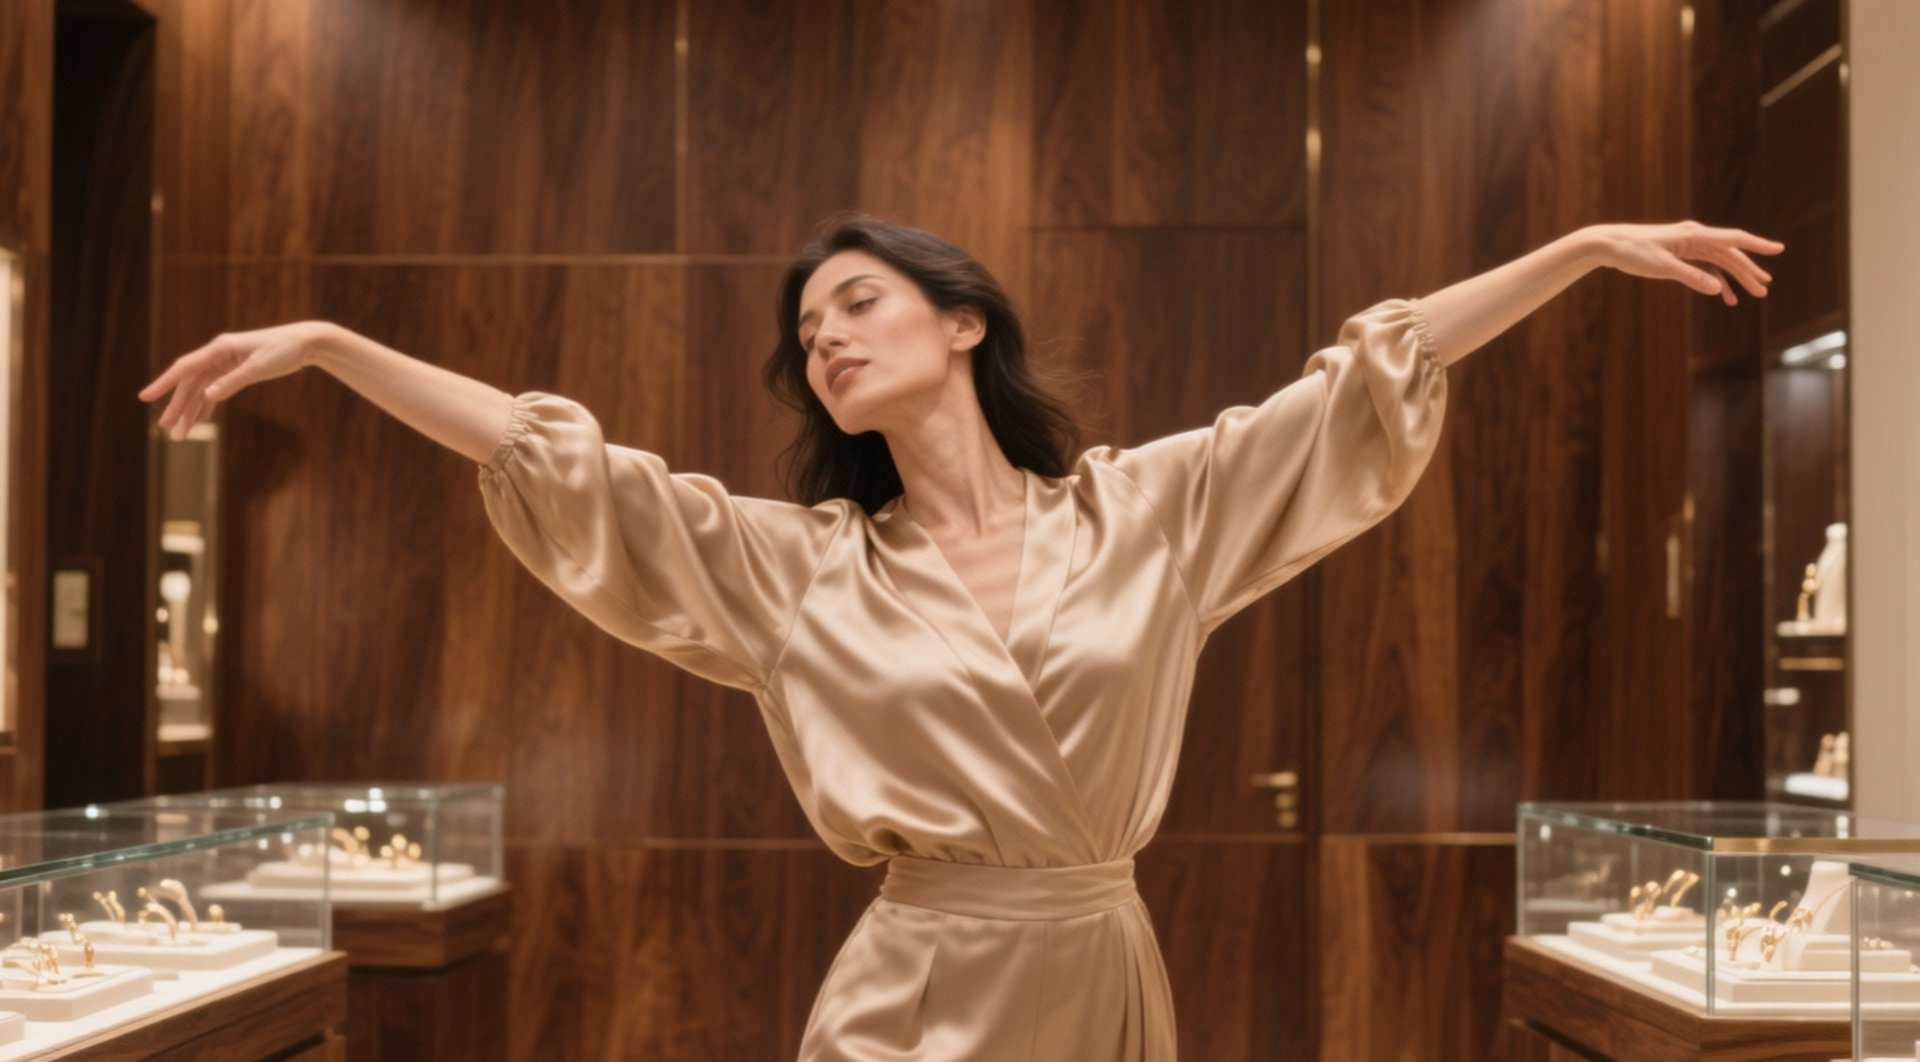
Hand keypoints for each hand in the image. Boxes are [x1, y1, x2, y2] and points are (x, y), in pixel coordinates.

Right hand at [139, 321, 335, 439]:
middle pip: (190, 383)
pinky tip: (200, 420)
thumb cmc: (284, 350)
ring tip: (182, 433)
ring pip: (202, 389)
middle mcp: (218, 355)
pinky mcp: (237, 371)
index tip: (144, 397)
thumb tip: (207, 396)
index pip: (184, 368)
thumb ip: (232, 381)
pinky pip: (215, 390)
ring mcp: (226, 363)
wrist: (306, 342)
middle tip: (166, 428)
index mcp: (219, 348)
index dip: (163, 383)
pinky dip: (207, 405)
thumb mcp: (259, 367)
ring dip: (191, 410)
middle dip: (178, 406)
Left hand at [1587, 221, 1783, 305]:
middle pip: (1730, 254)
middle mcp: (1695, 237)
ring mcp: (1688, 245)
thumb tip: (1718, 289)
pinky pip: (1705, 266)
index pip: (1734, 239)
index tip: (1779, 249)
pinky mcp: (1679, 253)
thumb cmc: (1633, 252)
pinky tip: (1723, 296)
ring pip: (1719, 261)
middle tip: (1764, 289)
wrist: (1607, 244)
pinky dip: (1715, 279)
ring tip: (1752, 294)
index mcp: (1695, 235)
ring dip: (1735, 277)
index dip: (1758, 245)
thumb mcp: (1662, 267)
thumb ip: (1691, 278)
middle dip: (1748, 271)